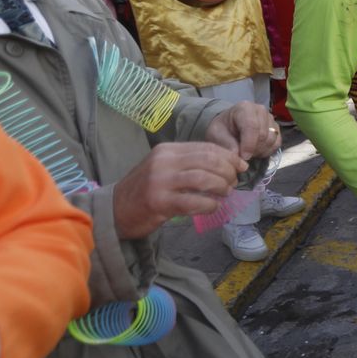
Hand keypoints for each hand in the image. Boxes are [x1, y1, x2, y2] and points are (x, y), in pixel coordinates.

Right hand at [111, 142, 245, 238]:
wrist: (114, 210)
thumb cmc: (145, 189)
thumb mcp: (164, 168)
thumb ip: (189, 164)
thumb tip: (227, 165)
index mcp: (167, 150)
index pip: (206, 148)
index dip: (229, 157)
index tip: (241, 166)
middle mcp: (163, 162)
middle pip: (208, 161)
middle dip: (228, 171)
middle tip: (234, 182)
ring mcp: (160, 182)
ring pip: (204, 179)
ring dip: (221, 187)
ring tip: (225, 193)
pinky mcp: (159, 202)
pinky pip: (194, 202)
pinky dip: (210, 205)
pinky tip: (213, 207)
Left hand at [205, 102, 280, 159]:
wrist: (228, 126)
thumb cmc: (222, 129)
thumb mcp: (216, 135)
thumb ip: (227, 144)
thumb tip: (239, 156)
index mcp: (245, 108)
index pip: (252, 126)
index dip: (249, 144)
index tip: (243, 157)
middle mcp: (261, 110)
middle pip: (263, 135)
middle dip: (253, 149)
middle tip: (242, 155)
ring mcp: (270, 119)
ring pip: (271, 140)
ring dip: (260, 151)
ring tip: (248, 152)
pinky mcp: (276, 129)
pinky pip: (276, 143)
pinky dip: (267, 151)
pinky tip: (257, 151)